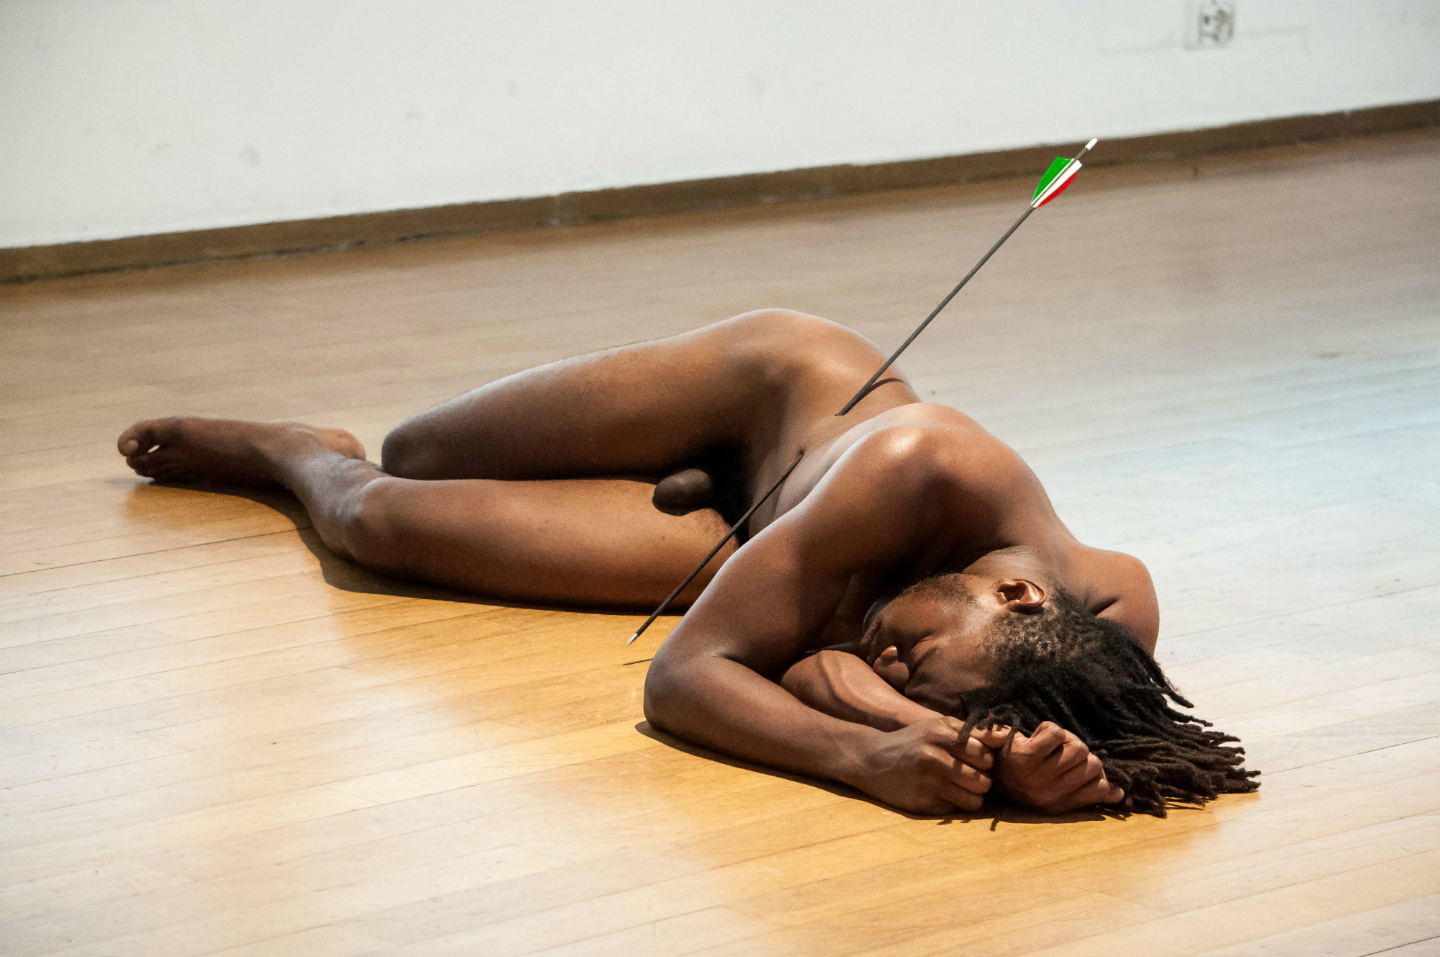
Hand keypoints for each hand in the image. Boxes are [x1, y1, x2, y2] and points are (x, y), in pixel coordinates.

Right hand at [850, 717, 993, 814]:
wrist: (871, 760)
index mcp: (940, 735)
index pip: (985, 756)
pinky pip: (956, 810)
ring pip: (974, 800)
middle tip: (967, 775)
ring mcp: (928, 784)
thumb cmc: (912, 741)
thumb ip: (972, 730)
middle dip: (980, 780)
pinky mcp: (923, 804)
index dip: (985, 760)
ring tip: (957, 786)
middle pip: (984, 780)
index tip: (975, 760)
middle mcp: (934, 758)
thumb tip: (1007, 734)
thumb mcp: (937, 727)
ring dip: (971, 795)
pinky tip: (941, 793)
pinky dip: (954, 804)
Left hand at [984, 722, 1123, 813]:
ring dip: (1065, 740)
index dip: (1098, 774)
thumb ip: (1087, 792)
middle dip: (1079, 752)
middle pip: (1093, 763)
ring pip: (1078, 747)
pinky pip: (1056, 733)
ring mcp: (1037, 776)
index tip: (1086, 769)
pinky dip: (1048, 729)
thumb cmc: (1021, 773)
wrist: (979, 764)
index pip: (1100, 788)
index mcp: (1058, 805)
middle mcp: (1049, 794)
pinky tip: (1035, 736)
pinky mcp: (1025, 756)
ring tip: (1048, 745)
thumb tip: (1119, 792)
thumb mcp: (1053, 789)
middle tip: (1059, 752)